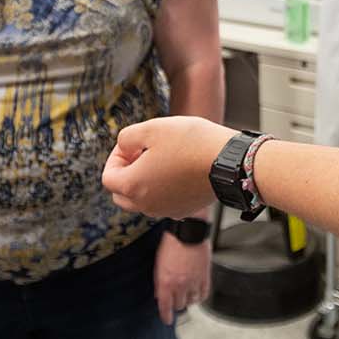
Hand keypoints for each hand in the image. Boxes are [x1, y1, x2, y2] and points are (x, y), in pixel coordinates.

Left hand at [103, 116, 237, 219]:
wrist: (230, 162)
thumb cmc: (191, 143)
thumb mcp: (151, 127)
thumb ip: (126, 137)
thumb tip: (124, 147)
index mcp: (133, 186)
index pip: (108, 177)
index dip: (116, 157)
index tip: (133, 145)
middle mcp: (146, 205)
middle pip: (121, 194)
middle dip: (126, 173)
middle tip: (143, 154)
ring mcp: (165, 211)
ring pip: (142, 200)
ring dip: (144, 182)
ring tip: (162, 161)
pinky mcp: (183, 210)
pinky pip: (163, 203)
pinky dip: (163, 190)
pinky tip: (178, 171)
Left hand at [154, 231, 212, 323]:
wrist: (188, 232)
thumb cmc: (171, 244)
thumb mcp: (158, 264)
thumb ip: (159, 282)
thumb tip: (160, 295)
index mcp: (165, 282)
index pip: (165, 306)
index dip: (165, 316)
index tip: (167, 320)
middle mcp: (180, 285)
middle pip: (179, 305)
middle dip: (176, 304)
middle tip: (175, 301)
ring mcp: (193, 282)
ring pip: (191, 301)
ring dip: (188, 300)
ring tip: (186, 296)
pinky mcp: (204, 277)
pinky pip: (204, 294)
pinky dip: (200, 297)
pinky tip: (197, 295)